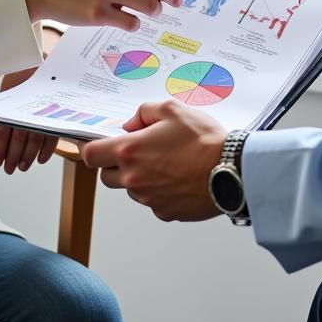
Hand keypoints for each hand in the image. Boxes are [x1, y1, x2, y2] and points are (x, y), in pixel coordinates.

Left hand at [0, 67, 57, 173]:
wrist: (42, 57)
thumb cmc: (23, 73)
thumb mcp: (10, 89)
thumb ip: (4, 110)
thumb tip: (0, 140)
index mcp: (13, 98)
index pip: (2, 128)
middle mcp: (28, 103)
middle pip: (19, 136)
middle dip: (13, 156)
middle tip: (9, 169)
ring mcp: (44, 107)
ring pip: (35, 137)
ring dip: (27, 156)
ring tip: (22, 166)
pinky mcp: (57, 109)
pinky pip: (53, 133)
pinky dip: (46, 148)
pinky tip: (40, 159)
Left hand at [82, 100, 226, 220]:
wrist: (230, 169)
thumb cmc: (203, 139)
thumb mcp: (173, 109)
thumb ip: (144, 112)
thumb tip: (130, 125)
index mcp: (130, 151)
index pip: (91, 155)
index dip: (92, 148)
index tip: (99, 145)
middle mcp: (133, 178)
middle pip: (107, 176)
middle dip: (117, 164)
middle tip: (141, 151)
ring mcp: (148, 199)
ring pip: (131, 190)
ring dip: (140, 178)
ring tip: (167, 163)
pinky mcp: (164, 212)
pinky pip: (152, 201)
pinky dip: (160, 191)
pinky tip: (179, 177)